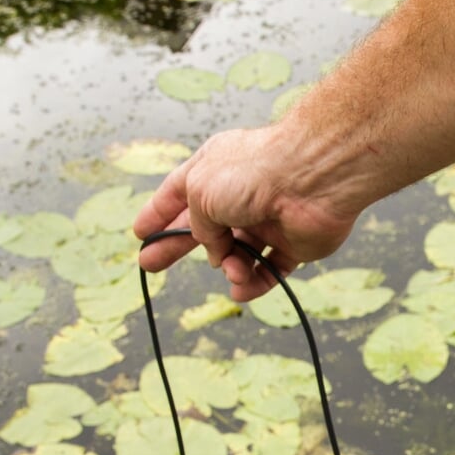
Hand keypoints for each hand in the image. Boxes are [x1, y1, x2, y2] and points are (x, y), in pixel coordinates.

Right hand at [132, 124, 364, 300]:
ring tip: (232, 269)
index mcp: (214, 168)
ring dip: (228, 266)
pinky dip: (255, 282)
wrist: (314, 180)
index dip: (158, 211)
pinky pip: (269, 269)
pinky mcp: (293, 243)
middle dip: (175, 246)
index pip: (177, 191)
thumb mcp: (200, 192)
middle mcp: (240, 193)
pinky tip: (243, 287)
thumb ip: (196, 225)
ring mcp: (267, 218)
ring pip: (236, 253)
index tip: (140, 232)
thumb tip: (214, 250)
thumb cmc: (253, 174)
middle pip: (203, 226)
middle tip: (150, 265)